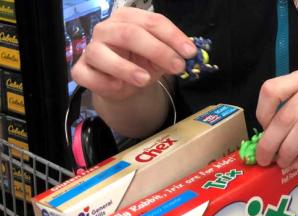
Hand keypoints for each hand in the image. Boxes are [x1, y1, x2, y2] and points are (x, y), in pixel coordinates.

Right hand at [71, 7, 195, 100]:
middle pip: (130, 34)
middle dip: (157, 50)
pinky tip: (119, 88)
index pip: (151, 21)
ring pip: (102, 54)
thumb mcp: (158, 59)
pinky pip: (89, 76)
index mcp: (127, 19)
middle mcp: (106, 29)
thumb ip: (170, 55)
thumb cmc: (138, 65)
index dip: (172, 36)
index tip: (189, 52)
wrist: (119, 85)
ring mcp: (91, 49)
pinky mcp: (81, 70)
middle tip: (177, 66)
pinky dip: (104, 83)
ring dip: (126, 68)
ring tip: (145, 80)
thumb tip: (187, 56)